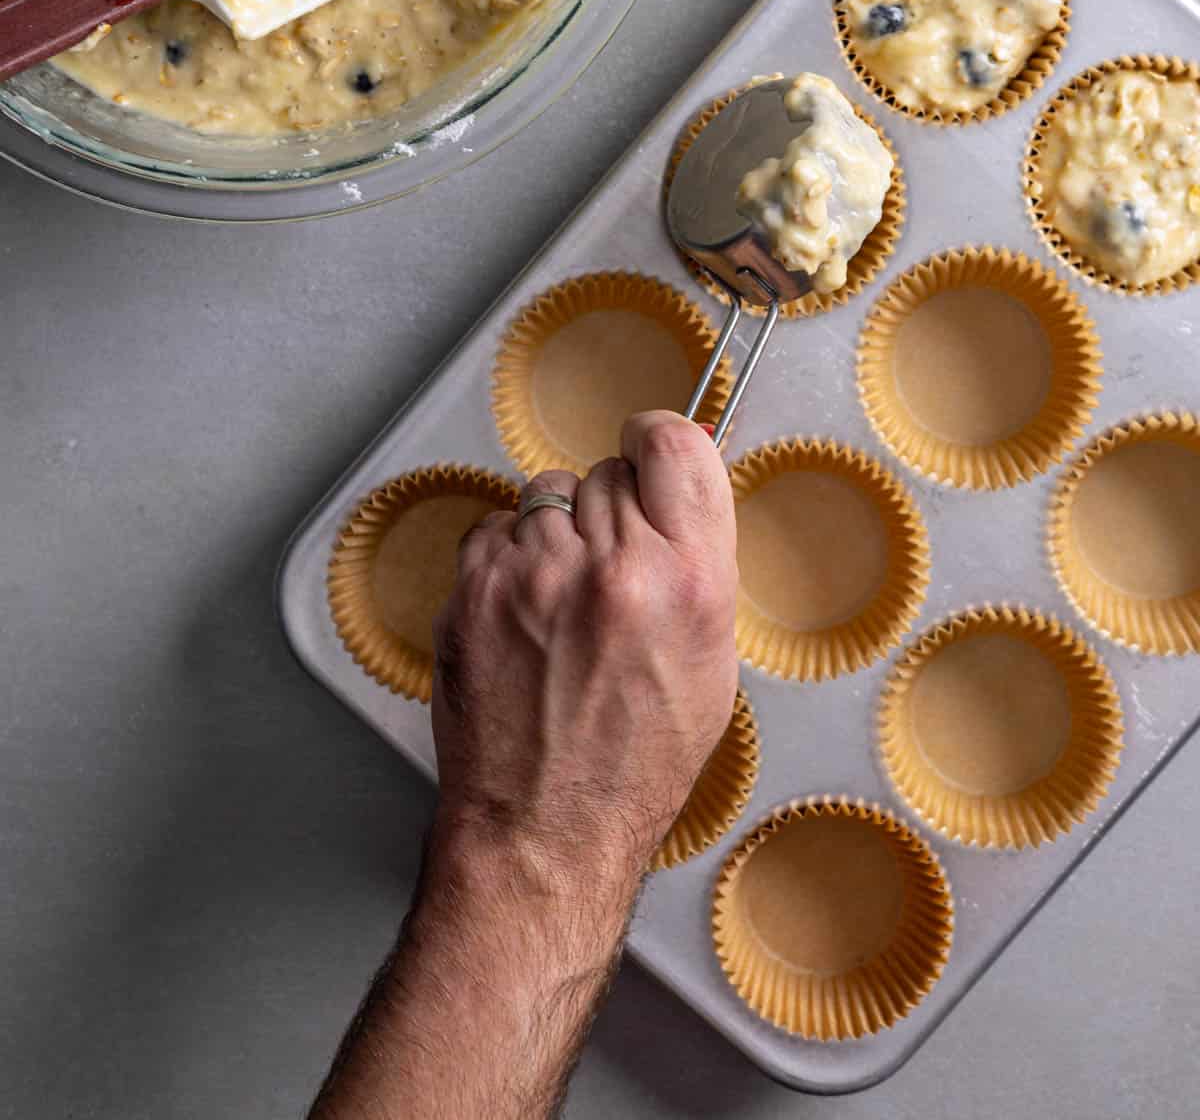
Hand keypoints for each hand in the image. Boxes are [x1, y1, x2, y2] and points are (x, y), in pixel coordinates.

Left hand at [430, 410, 738, 893]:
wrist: (544, 831)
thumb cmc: (632, 766)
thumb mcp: (711, 665)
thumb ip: (698, 567)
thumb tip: (679, 498)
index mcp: (690, 581)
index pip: (676, 444)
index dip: (658, 439)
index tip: (647, 450)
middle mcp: (614, 567)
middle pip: (609, 470)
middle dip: (610, 510)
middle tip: (609, 574)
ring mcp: (536, 574)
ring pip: (547, 492)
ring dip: (556, 532)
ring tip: (563, 604)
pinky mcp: (475, 589)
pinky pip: (496, 529)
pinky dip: (507, 559)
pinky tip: (524, 616)